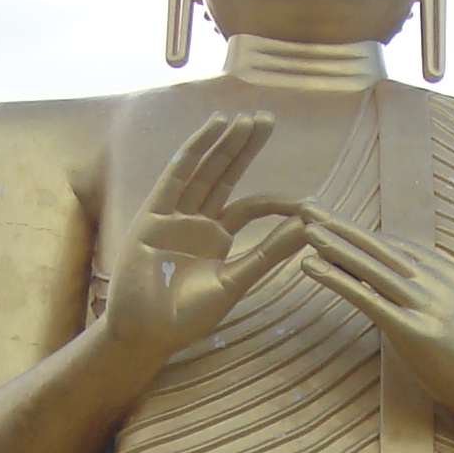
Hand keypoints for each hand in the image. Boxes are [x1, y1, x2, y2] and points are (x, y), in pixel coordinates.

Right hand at [99, 114, 299, 371]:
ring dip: (223, 143)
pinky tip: (213, 128)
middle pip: (225, 176)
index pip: (250, 206)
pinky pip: (176, 175)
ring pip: (204, 170)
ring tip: (246, 119)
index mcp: (216, 239)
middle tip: (268, 119)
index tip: (307, 200)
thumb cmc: (187, 316)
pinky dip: (194, 150)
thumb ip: (267, 254)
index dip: (276, 199)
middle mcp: (196, 221)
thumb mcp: (235, 283)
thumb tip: (306, 228)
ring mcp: (173, 216)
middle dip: (245, 148)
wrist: (146, 333)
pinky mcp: (153, 215)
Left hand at [295, 207, 453, 446]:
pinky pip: (368, 300)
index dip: (363, 233)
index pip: (398, 247)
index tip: (334, 219)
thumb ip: (431, 290)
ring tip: (307, 230)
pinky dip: (338, 280)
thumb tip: (396, 278)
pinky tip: (313, 267)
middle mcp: (440, 283)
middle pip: (383, 249)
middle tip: (311, 208)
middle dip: (345, 228)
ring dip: (336, 247)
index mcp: (450, 274)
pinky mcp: (414, 332)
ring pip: (373, 269)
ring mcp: (428, 306)